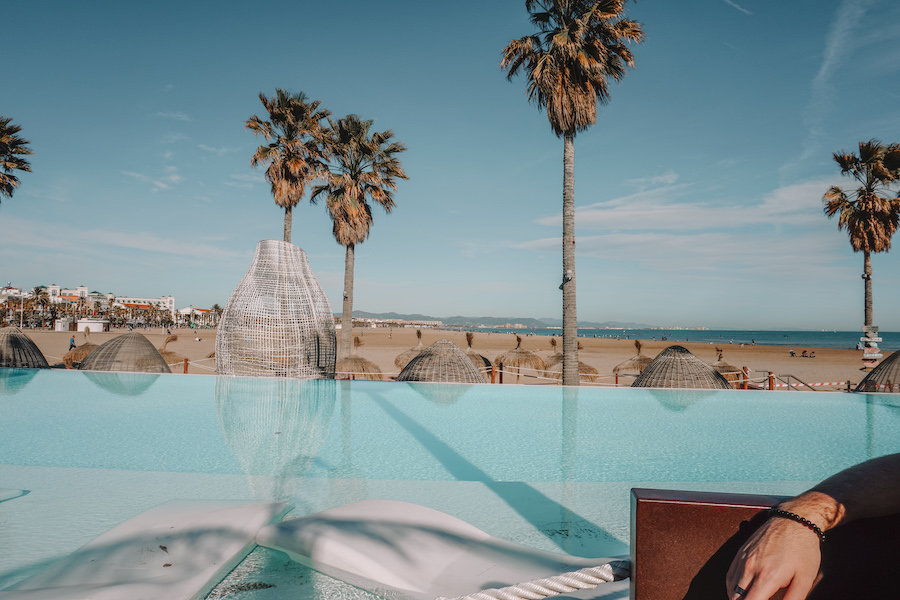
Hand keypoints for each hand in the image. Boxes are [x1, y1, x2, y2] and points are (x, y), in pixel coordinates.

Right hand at [726, 492, 840, 599]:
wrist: (794, 520)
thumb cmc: (803, 549)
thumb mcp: (806, 579)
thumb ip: (793, 599)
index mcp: (767, 576)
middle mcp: (750, 568)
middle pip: (737, 599)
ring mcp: (743, 559)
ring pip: (731, 589)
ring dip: (738, 599)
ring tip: (753, 599)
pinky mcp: (740, 553)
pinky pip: (730, 576)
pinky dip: (733, 588)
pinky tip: (743, 592)